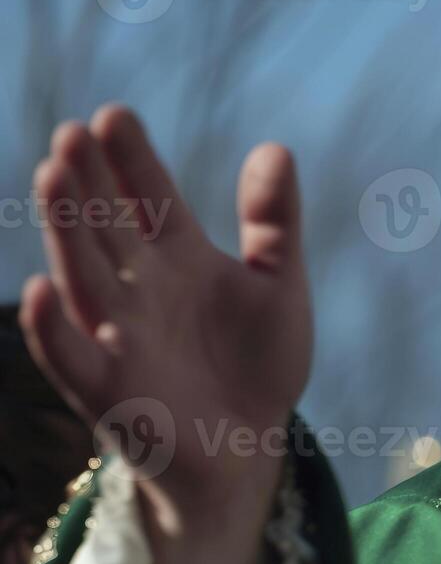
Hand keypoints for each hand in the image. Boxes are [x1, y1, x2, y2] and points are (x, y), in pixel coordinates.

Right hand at [17, 105, 312, 563]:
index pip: (149, 196)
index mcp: (178, 258)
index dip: (132, 159)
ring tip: (52, 178)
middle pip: (106, 226)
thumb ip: (274, 223)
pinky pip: (72, 357)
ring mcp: (119, 337)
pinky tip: (38, 289)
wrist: (250, 448)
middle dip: (90, 182)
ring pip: (83, 277)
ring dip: (65, 230)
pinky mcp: (110, 391)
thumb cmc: (257, 363)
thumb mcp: (278, 285)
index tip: (115, 115)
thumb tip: (275, 147)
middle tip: (74, 134)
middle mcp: (138, 289)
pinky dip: (51, 328)